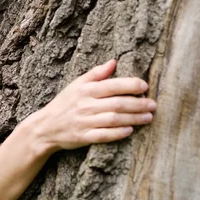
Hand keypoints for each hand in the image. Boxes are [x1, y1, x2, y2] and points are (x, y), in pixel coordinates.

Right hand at [33, 59, 155, 153]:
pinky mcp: (84, 137)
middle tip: (153, 105)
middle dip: (138, 104)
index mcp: (85, 90)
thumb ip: (96, 74)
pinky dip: (118, 133)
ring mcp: (85, 122)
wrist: (45, 127)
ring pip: (114, 119)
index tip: (145, 86)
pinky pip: (104, 135)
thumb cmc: (64, 103)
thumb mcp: (76, 85)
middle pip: (117, 103)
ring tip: (148, 117)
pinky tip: (130, 130)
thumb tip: (114, 61)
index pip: (112, 85)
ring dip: (133, 118)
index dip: (130, 85)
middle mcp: (86, 105)